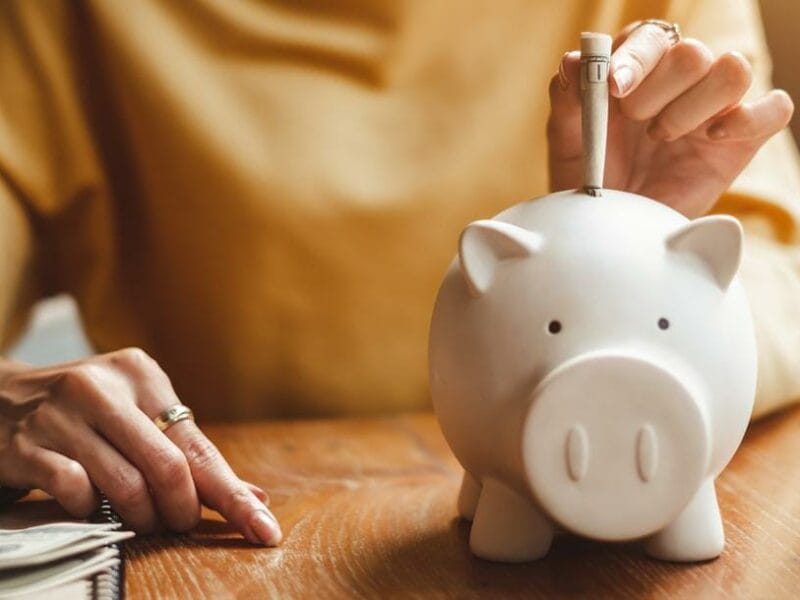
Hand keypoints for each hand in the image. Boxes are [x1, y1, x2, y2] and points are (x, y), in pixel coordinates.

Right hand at [0, 348, 281, 544]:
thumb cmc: (86, 411)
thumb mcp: (136, 412)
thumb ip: (189, 451)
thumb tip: (253, 496)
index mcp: (141, 373)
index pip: (198, 444)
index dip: (232, 492)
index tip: (263, 528)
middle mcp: (102, 387)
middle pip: (168, 466)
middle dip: (183, 509)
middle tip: (180, 524)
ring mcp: (60, 415)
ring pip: (125, 485)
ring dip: (143, 517)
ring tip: (143, 520)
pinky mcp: (26, 445)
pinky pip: (76, 493)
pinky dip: (93, 512)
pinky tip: (92, 505)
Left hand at [547, 21, 793, 216]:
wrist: (609, 223)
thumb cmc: (589, 175)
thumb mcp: (567, 138)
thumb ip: (568, 97)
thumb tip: (574, 59)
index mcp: (640, 67)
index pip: (650, 37)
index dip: (635, 58)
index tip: (612, 88)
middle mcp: (681, 80)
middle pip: (693, 52)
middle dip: (656, 90)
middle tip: (633, 121)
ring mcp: (714, 107)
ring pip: (734, 69)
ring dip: (693, 106)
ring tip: (662, 137)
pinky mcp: (741, 139)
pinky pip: (774, 109)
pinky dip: (748, 118)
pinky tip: (710, 137)